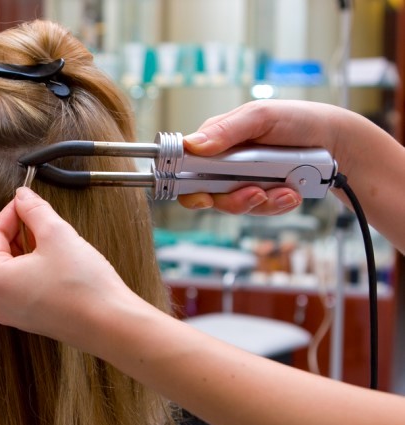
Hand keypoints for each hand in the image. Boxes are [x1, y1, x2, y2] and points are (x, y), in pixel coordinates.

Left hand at [0, 187, 131, 340]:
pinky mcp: (29, 319)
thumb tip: (23, 197)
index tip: (25, 202)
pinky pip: (18, 287)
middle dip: (11, 231)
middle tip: (32, 217)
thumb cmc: (83, 286)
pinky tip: (50, 258)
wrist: (110, 324)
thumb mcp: (56, 234)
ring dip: (20, 249)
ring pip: (5, 271)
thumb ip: (34, 210)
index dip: (8, 213)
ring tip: (44, 236)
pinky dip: (27, 268)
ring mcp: (12, 313)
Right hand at [178, 99, 343, 214]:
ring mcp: (242, 181)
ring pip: (234, 205)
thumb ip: (226, 130)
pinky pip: (259, 210)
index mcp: (216, 140)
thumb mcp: (261, 116)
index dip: (185, 182)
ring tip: (283, 190)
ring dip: (259, 202)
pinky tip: (291, 192)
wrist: (336, 143)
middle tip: (254, 193)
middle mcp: (224, 163)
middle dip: (231, 199)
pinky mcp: (261, 196)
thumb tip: (192, 145)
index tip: (200, 195)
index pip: (186, 164)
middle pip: (207, 193)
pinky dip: (276, 204)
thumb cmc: (298, 120)